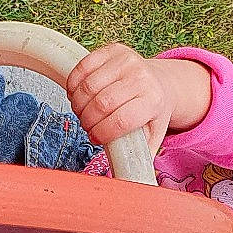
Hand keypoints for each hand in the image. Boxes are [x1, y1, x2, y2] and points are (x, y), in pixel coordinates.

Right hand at [65, 43, 208, 151]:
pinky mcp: (113, 49)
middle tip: (88, 125)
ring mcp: (127, 60)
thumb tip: (130, 183)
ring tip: (83, 111)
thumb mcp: (152, 136)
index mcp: (154, 101)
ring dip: (78, 103)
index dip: (102, 133)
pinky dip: (73, 84)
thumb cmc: (150, 112)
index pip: (120, 121)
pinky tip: (77, 94)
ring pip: (88, 86)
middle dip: (88, 120)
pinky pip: (82, 67)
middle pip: (101, 103)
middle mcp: (142, 77)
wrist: (159, 81)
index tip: (96, 139)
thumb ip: (140, 157)